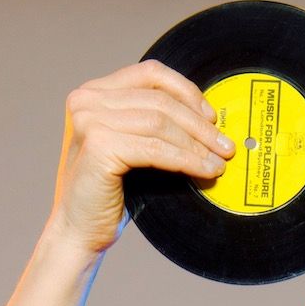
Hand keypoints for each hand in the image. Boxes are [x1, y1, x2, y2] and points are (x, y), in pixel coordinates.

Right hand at [46, 58, 236, 256]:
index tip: (211, 117)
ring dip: (197, 144)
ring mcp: (90, 121)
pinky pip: (155, 148)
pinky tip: (203, 171)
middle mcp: (88, 100)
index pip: (150, 74)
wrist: (79, 231)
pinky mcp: (99, 146)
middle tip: (226, 146)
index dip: (186, 91)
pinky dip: (185, 159)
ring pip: (160, 122)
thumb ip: (151, 125)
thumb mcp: (131, 148)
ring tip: (219, 162)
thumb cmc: (107, 194)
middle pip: (159, 99)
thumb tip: (205, 120)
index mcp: (95, 93)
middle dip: (199, 124)